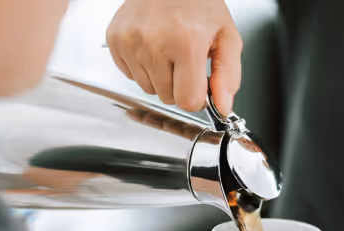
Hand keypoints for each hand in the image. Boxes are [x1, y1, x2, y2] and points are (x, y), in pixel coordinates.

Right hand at [106, 0, 241, 113]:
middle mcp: (153, 42)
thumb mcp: (226, 36)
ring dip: (160, 77)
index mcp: (186, 42)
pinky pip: (130, 75)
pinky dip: (143, 67)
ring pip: (148, 88)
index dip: (197, 97)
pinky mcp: (114, 39)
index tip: (200, 84)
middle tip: (185, 60)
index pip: (187, 101)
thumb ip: (228, 76)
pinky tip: (153, 46)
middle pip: (167, 97)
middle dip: (179, 85)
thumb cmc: (198, 2)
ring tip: (168, 50)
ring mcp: (130, 41)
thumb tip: (222, 107)